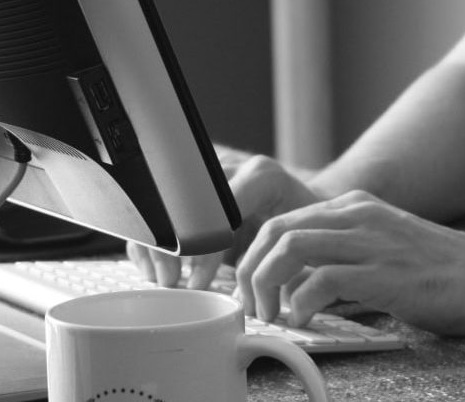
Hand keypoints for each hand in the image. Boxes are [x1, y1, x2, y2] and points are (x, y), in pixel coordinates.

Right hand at [127, 154, 319, 288]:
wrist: (310, 211)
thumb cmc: (311, 231)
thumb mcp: (303, 243)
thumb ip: (279, 260)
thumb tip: (253, 295)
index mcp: (262, 176)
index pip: (218, 208)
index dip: (204, 248)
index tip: (199, 281)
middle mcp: (232, 168)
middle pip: (183, 201)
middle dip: (172, 245)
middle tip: (171, 280)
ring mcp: (209, 176)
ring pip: (165, 203)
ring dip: (157, 243)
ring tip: (164, 278)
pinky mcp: (195, 192)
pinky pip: (161, 211)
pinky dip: (153, 240)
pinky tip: (154, 268)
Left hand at [235, 191, 464, 335]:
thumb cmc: (446, 274)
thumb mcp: (385, 250)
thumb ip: (343, 258)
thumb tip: (294, 288)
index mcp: (356, 208)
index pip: (282, 219)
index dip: (253, 255)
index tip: (248, 290)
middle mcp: (359, 215)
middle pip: (275, 229)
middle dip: (249, 270)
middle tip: (251, 308)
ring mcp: (372, 241)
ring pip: (289, 247)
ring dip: (265, 286)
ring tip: (271, 316)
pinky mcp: (385, 273)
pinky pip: (322, 281)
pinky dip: (301, 304)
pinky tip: (305, 322)